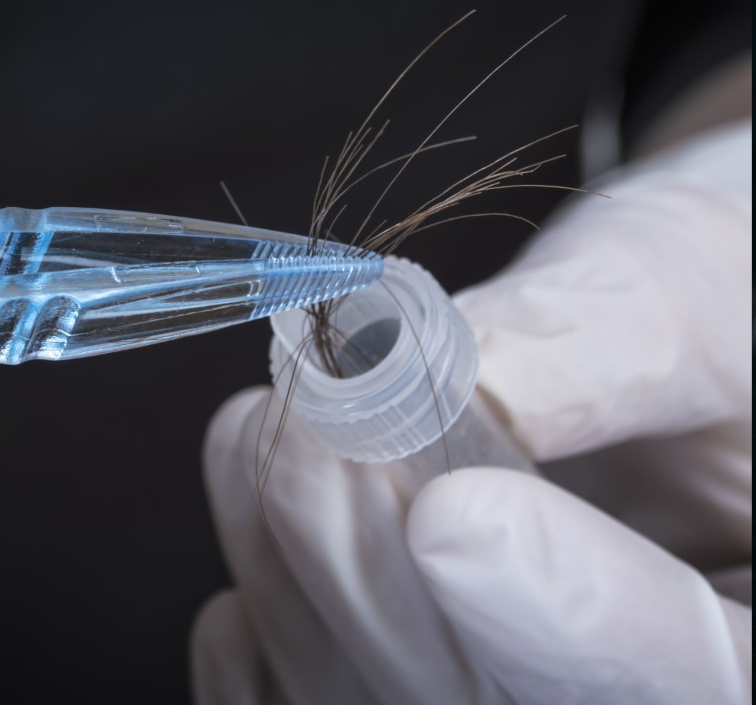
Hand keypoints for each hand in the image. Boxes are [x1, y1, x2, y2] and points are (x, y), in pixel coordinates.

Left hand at [191, 119, 751, 704]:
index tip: (458, 514)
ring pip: (367, 704)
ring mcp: (496, 695)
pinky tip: (256, 500)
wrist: (664, 350)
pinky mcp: (389, 678)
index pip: (685, 680)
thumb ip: (592, 341)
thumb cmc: (719, 313)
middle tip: (320, 408)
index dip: (562, 616)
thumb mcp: (693, 295)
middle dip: (373, 556)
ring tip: (288, 414)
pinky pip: (285, 702)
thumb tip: (438, 376)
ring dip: (291, 556)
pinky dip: (251, 611)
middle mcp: (626, 693)